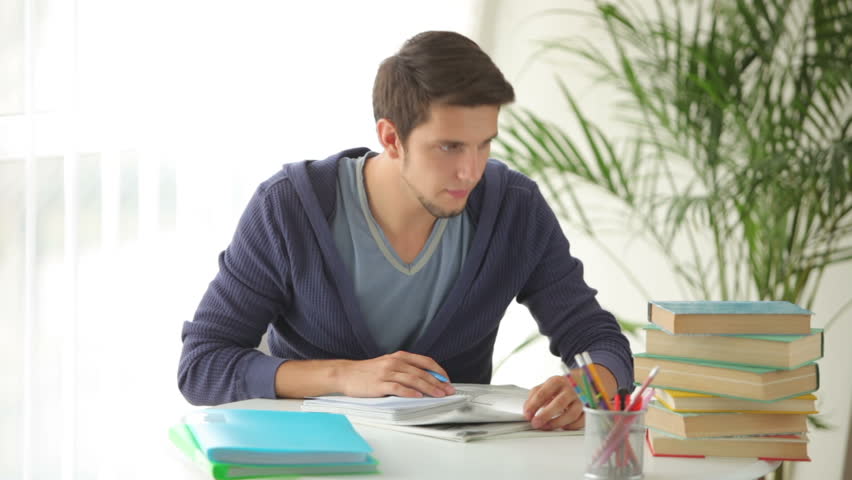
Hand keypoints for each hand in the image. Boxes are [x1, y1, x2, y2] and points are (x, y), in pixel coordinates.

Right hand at [335, 351, 455, 397]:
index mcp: (399, 356)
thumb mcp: (389, 364)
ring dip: (429, 388)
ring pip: (413, 379)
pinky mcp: (379, 384)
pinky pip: (398, 388)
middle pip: (421, 372)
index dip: (439, 371)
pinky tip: (418, 396)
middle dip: (438, 382)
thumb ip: (405, 369)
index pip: (425, 361)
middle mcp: (395, 362)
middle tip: (448, 390)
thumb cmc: (368, 372)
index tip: (447, 380)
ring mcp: (387, 373)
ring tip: (439, 395)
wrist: (346, 374)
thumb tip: (426, 378)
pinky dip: (409, 392)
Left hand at [523, 375, 584, 430]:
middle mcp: (571, 389)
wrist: (581, 382)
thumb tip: (527, 410)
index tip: (527, 415)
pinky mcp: (589, 409)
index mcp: (557, 381)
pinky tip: (563, 427)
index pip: (543, 393)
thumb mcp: (546, 386)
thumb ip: (535, 395)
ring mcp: (582, 399)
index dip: (533, 405)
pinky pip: (582, 420)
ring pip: (572, 413)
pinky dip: (571, 426)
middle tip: (536, 423)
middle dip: (545, 415)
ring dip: (557, 423)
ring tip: (547, 426)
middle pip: (559, 403)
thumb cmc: (561, 386)